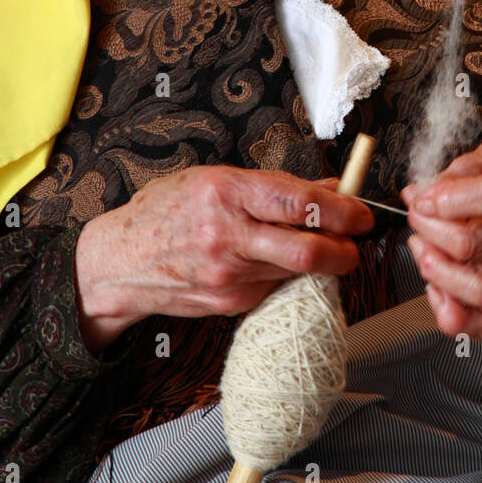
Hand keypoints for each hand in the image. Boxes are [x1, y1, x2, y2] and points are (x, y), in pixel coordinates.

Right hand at [73, 167, 373, 350]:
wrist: (120, 260)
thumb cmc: (166, 210)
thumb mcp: (215, 179)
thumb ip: (274, 185)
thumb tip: (329, 189)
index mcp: (226, 192)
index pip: (300, 203)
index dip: (342, 210)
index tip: (362, 213)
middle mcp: (227, 234)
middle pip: (307, 250)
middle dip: (345, 249)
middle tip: (355, 243)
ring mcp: (228, 274)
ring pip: (296, 271)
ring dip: (318, 262)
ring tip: (318, 247)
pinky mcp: (228, 302)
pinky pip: (273, 288)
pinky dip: (284, 276)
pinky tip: (272, 263)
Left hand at [400, 131, 481, 339]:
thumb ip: (474, 161)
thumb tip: (435, 185)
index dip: (449, 197)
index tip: (424, 194)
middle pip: (473, 245)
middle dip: (429, 227)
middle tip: (418, 212)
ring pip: (477, 287)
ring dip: (436, 269)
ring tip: (424, 244)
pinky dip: (454, 314)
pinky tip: (437, 287)